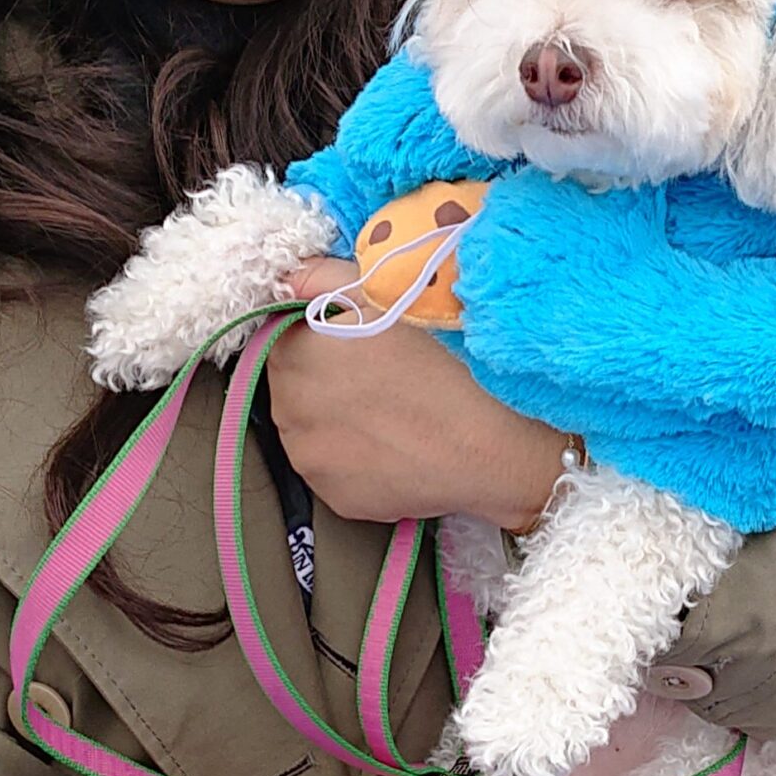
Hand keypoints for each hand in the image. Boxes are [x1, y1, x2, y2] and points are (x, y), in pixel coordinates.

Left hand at [266, 262, 569, 526]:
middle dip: (324, 378)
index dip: (320, 336)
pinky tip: (397, 446)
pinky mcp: (334, 498)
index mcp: (297, 350)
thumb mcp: (392, 295)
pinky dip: (356, 458)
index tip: (355, 342)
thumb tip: (290, 278)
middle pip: (293, 384)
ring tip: (391, 413)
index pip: (283, 335)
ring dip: (336, 419)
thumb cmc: (449, 360)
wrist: (493, 443)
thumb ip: (327, 278)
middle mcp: (287, 408)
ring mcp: (309, 459)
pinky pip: (334, 470)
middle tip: (381, 377)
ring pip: (310, 429)